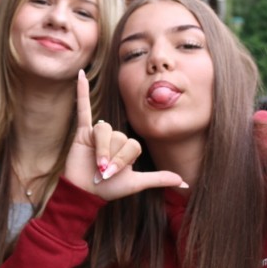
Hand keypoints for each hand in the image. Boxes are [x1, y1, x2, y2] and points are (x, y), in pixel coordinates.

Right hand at [63, 70, 185, 200]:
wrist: (85, 191)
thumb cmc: (110, 189)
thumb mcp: (136, 183)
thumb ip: (159, 178)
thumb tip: (185, 181)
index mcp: (129, 147)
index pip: (133, 144)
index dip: (124, 160)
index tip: (114, 175)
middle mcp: (116, 137)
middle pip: (120, 137)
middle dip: (112, 156)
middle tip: (103, 171)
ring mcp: (100, 132)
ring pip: (104, 131)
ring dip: (101, 149)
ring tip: (96, 164)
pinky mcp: (83, 131)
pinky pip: (84, 107)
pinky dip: (82, 92)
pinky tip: (81, 75)